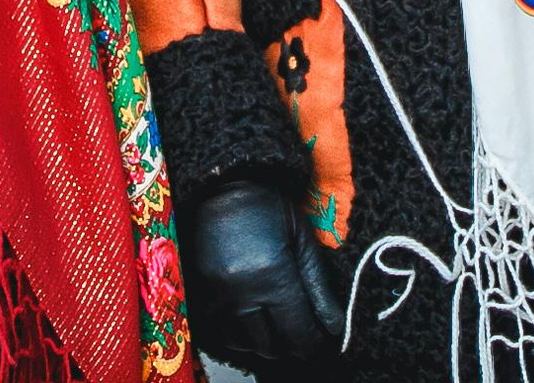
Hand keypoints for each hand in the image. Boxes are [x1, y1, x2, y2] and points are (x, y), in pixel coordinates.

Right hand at [182, 180, 338, 370]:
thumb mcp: (302, 238)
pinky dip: (241, 334)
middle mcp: (241, 294)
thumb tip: (334, 325)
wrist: (221, 188)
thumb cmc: (267, 206)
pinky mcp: (199, 296)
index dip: (313, 341)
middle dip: (291, 343)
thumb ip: (319, 285)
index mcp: (272, 276)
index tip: (322, 339)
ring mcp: (216, 298)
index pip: (298, 331)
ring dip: (266, 341)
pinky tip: (253, 316)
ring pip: (246, 344)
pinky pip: (223, 333)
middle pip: (272, 346)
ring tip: (277, 321)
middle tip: (302, 329)